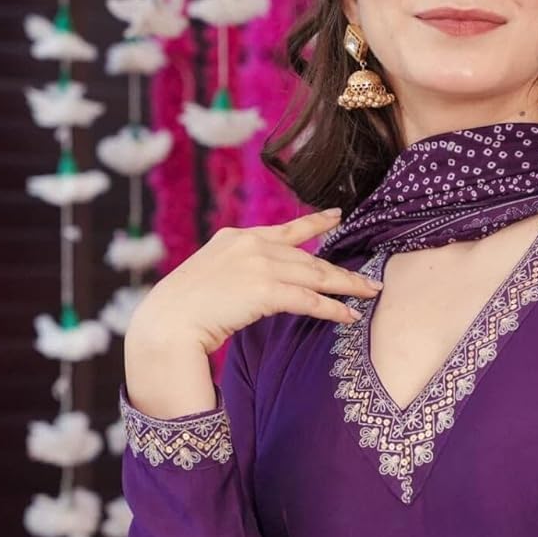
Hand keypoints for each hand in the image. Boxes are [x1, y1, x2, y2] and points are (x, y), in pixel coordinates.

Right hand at [126, 208, 382, 358]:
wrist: (167, 322)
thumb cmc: (184, 309)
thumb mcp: (211, 275)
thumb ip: (238, 270)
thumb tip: (258, 283)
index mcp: (237, 238)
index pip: (286, 230)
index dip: (315, 222)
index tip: (337, 214)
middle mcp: (251, 244)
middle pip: (308, 257)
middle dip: (341, 270)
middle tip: (370, 278)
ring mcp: (258, 265)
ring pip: (315, 276)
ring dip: (346, 287)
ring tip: (370, 293)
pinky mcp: (265, 290)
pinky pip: (308, 300)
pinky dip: (332, 308)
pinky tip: (348, 315)